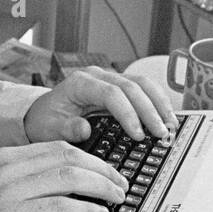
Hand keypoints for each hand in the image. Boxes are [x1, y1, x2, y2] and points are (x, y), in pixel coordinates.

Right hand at [0, 141, 127, 211]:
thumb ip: (21, 181)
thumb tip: (57, 185)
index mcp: (6, 157)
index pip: (59, 147)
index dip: (91, 158)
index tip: (107, 170)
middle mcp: (10, 167)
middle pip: (70, 158)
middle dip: (103, 170)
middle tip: (120, 184)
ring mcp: (11, 190)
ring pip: (70, 177)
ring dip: (101, 188)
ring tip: (116, 199)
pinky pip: (60, 206)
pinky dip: (86, 209)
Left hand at [23, 68, 177, 146]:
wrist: (42, 114)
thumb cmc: (46, 121)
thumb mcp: (49, 129)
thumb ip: (66, 129)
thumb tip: (85, 129)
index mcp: (80, 83)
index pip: (111, 93)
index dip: (128, 113)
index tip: (137, 135)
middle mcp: (96, 76)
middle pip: (131, 86)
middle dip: (150, 110)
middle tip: (162, 133)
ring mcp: (108, 79)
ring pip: (141, 83)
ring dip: (158, 103)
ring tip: (170, 124)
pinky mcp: (117, 86)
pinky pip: (142, 89)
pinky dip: (155, 101)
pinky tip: (165, 116)